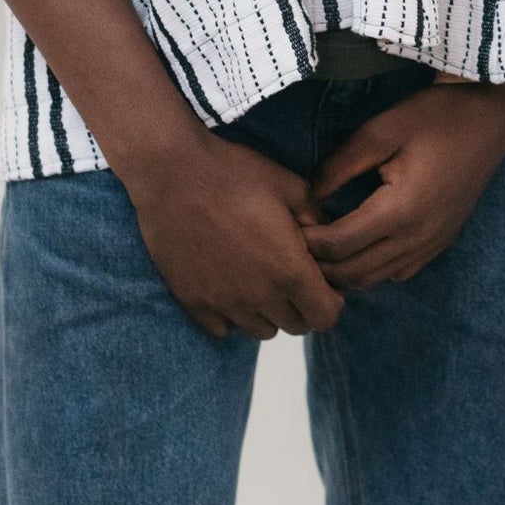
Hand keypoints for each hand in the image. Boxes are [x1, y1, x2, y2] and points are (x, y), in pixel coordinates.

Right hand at [123, 129, 344, 340]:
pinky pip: (224, 329)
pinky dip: (232, 314)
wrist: (173, 175)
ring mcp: (224, 304)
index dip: (331, 301)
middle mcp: (259, 296)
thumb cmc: (236, 174)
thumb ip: (317, 219)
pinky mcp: (194, 304)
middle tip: (291, 273)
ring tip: (260, 277)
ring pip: (261, 330)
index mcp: (289, 269)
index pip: (326, 316)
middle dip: (302, 305)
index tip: (322, 281)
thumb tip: (327, 239)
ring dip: (268, 311)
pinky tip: (229, 283)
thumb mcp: (291, 186)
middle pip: (296, 325)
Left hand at [305, 78, 504, 289]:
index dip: (308, 240)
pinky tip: (362, 244)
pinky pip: (398, 272)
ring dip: (345, 270)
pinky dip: (373, 268)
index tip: (292, 222)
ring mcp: (432, 244)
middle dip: (320, 263)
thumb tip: (310, 195)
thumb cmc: (437, 116)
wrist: (492, 119)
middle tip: (299, 239)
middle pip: (353, 273)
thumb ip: (341, 165)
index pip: (339, 245)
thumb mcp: (382, 129)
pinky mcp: (441, 241)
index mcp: (400, 210)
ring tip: (325, 244)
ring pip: (375, 279)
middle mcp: (417, 238)